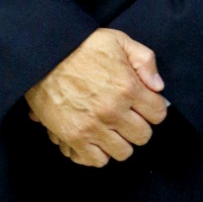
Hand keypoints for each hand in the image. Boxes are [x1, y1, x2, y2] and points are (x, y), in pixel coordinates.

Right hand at [25, 28, 166, 167]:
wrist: (44, 55)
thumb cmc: (82, 46)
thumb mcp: (118, 40)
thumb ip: (145, 60)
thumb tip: (158, 87)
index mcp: (127, 86)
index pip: (158, 114)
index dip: (153, 107)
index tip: (143, 103)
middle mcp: (113, 111)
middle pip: (143, 136)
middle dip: (138, 125)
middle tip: (127, 115)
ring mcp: (93, 127)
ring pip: (123, 152)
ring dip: (120, 141)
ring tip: (111, 128)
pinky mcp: (74, 137)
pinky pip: (96, 160)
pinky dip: (98, 153)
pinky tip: (96, 138)